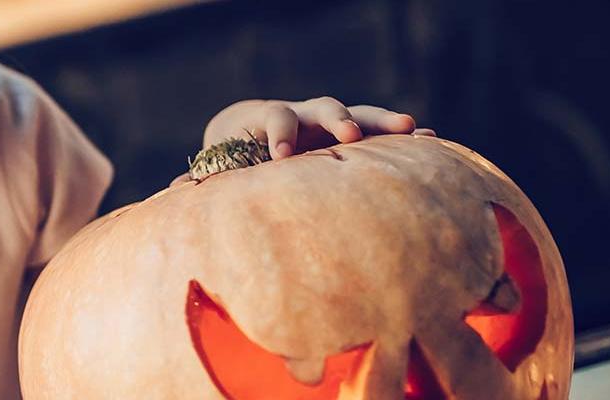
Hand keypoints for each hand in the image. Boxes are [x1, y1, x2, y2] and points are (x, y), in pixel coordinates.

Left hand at [201, 97, 435, 159]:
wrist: (251, 134)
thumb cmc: (233, 155)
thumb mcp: (220, 162)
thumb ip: (205, 174)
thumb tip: (174, 189)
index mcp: (267, 120)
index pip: (275, 117)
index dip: (278, 134)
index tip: (280, 157)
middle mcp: (303, 114)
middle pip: (322, 106)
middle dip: (336, 119)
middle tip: (348, 136)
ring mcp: (330, 123)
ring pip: (360, 114)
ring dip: (383, 121)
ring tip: (413, 129)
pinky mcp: (352, 137)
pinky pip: (383, 134)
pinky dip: (407, 139)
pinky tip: (435, 144)